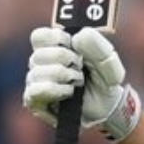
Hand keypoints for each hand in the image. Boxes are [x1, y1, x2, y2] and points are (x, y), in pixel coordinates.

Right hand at [23, 27, 141, 141]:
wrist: (107, 107)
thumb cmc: (104, 80)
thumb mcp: (108, 61)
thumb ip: (97, 46)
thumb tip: (78, 37)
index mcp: (52, 48)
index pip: (39, 36)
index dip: (57, 39)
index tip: (74, 46)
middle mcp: (40, 64)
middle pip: (39, 54)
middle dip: (67, 60)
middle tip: (81, 68)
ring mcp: (36, 83)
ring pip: (38, 72)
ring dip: (65, 76)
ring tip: (78, 83)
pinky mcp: (34, 101)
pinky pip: (35, 90)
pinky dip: (56, 90)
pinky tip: (69, 93)